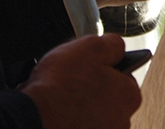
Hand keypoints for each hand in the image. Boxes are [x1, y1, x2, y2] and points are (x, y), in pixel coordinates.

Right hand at [21, 34, 139, 128]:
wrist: (34, 116)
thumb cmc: (63, 83)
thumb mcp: (93, 46)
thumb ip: (113, 44)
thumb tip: (118, 47)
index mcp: (130, 96)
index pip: (124, 75)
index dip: (103, 66)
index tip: (88, 64)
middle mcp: (121, 121)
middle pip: (107, 95)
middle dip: (91, 86)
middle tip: (72, 78)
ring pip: (91, 112)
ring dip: (78, 104)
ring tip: (59, 95)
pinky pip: (76, 123)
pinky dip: (67, 118)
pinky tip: (54, 110)